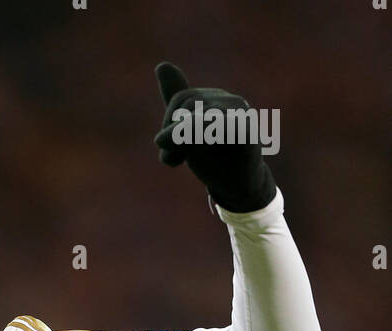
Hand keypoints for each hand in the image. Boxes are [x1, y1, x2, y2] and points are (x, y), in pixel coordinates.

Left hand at [154, 61, 276, 212]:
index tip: (164, 146)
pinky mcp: (247, 136)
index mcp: (216, 99)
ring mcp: (241, 117)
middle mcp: (231, 102)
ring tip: (179, 159)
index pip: (182, 98)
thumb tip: (161, 65)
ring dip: (182, 139)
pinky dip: (207, 133)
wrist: (239, 187)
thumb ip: (175, 109)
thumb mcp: (186, 135)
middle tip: (173, 159)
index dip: (169, 122)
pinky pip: (224, 129)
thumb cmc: (214, 159)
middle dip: (173, 131)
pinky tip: (204, 141)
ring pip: (202, 117)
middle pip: (189, 104)